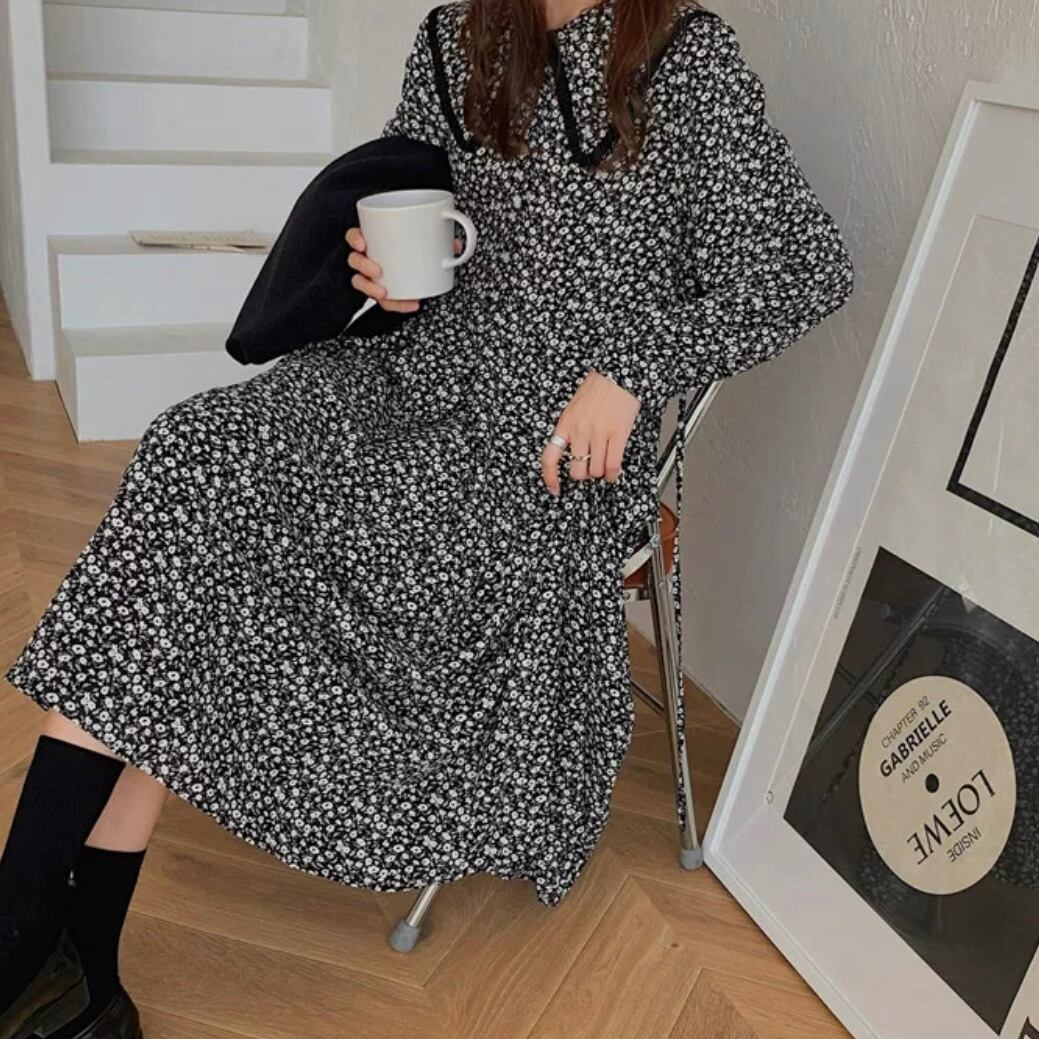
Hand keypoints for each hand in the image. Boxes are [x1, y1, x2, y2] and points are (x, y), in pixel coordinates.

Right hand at [345, 227, 462, 312]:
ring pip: (360, 283)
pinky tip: (412, 304)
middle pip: (354, 260)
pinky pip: (383, 301)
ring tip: (385, 292)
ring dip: (370, 288)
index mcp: (373, 240)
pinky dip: (397, 304)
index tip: (363, 243)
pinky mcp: (380, 293)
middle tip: (377, 270)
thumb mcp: (428, 241)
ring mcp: (371, 277)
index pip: (354, 236)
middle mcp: (367, 258)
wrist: (420, 271)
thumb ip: (440, 240)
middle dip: (363, 265)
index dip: (355, 239)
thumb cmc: (417, 250)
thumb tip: (457, 245)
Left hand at [541, 371, 640, 496]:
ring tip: (604, 466)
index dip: (550, 477)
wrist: (617, 374)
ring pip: (596, 470)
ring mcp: (599, 433)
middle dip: (583, 474)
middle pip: (577, 470)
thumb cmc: (597, 388)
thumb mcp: (574, 408)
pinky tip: (613, 472)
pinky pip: (613, 465)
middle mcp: (580, 431)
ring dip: (600, 473)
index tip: (554, 488)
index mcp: (565, 424)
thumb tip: (573, 452)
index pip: (550, 457)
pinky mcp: (617, 434)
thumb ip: (571, 430)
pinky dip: (613, 474)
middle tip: (589, 469)